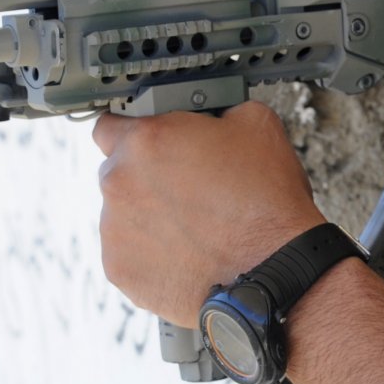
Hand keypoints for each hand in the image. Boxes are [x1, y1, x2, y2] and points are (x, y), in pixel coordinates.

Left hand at [93, 103, 326, 325]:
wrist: (274, 273)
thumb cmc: (266, 205)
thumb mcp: (258, 125)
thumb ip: (218, 111)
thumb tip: (214, 118)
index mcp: (146, 141)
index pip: (109, 124)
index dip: (132, 132)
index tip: (149, 142)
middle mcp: (119, 183)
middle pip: (119, 171)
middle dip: (147, 176)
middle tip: (189, 188)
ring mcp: (115, 230)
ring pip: (123, 215)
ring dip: (149, 216)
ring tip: (195, 227)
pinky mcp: (120, 270)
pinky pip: (129, 254)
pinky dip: (152, 253)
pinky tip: (188, 253)